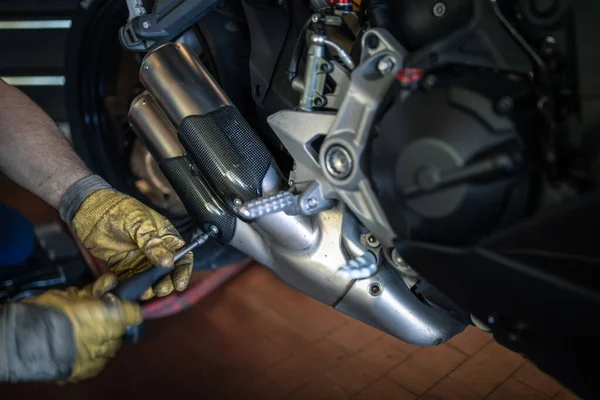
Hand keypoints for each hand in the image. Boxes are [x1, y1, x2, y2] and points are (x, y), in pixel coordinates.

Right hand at [24, 274, 141, 381]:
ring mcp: (100, 357)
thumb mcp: (72, 294)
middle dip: (112, 325)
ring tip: (87, 337)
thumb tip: (112, 280)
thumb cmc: (50, 310)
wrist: (27, 340)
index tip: (119, 305)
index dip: (127, 309)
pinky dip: (93, 357)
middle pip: (121, 331)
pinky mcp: (89, 371)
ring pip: (111, 348)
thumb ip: (95, 290)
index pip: (134, 313)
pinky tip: (81, 351)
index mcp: (110, 315)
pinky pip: (98, 363)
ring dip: (104, 341)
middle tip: (96, 320)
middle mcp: (111, 337)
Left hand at [72, 189, 192, 298]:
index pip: (181, 255)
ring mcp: (139, 258)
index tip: (178, 284)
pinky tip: (132, 290)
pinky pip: (132, 280)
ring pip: (150, 279)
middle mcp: (154, 249)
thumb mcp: (140, 223)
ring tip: (145, 291)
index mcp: (164, 235)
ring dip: (150, 288)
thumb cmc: (118, 209)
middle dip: (166, 283)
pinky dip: (134, 288)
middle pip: (167, 271)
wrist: (90, 210)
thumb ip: (154, 243)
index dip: (183, 271)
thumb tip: (169, 262)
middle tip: (160, 289)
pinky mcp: (124, 265)